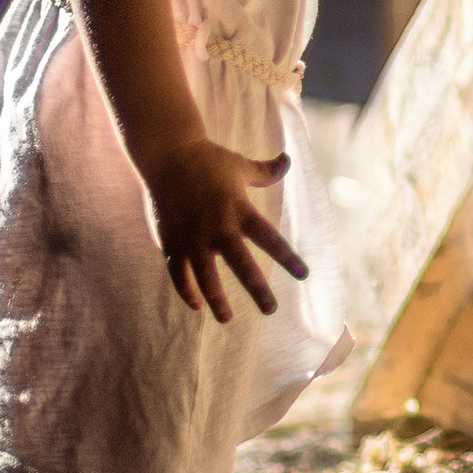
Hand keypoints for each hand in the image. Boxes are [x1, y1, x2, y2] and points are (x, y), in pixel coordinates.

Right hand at [141, 139, 305, 322]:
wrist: (167, 155)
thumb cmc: (208, 160)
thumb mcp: (240, 166)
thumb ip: (265, 171)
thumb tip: (287, 160)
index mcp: (239, 210)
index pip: (269, 238)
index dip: (288, 257)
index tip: (304, 274)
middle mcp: (218, 228)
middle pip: (241, 264)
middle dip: (257, 289)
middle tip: (270, 309)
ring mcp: (193, 238)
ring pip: (206, 276)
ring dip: (216, 299)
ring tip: (227, 318)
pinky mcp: (171, 242)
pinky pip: (178, 273)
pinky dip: (186, 290)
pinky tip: (196, 305)